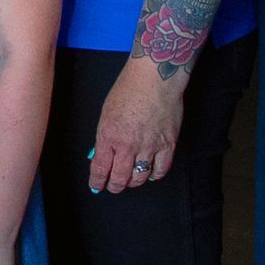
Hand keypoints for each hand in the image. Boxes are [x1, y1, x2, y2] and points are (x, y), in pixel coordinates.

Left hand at [89, 57, 182, 193]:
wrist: (155, 77)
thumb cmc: (129, 88)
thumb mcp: (107, 112)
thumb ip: (105, 136)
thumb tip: (100, 154)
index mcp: (109, 136)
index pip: (100, 168)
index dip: (97, 181)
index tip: (97, 185)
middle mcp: (128, 145)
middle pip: (119, 178)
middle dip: (114, 186)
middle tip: (113, 186)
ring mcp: (149, 147)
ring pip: (139, 178)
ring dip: (133, 182)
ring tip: (130, 180)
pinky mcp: (168, 144)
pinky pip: (161, 170)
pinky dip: (154, 175)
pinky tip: (150, 173)